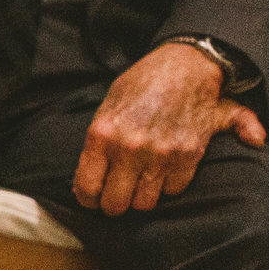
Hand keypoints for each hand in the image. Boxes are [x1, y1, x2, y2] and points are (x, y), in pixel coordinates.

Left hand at [73, 43, 263, 214]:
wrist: (185, 65)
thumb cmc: (141, 85)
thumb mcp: (107, 108)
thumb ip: (95, 149)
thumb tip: (80, 188)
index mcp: (102, 135)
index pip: (87, 188)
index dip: (89, 199)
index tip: (93, 197)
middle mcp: (129, 148)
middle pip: (116, 204)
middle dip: (114, 204)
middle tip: (117, 195)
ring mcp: (160, 154)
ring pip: (145, 203)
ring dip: (141, 197)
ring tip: (140, 183)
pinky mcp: (187, 156)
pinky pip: (173, 191)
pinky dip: (168, 186)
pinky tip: (164, 172)